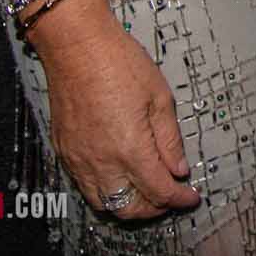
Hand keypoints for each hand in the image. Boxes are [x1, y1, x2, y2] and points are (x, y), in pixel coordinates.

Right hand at [35, 18, 202, 221]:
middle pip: (129, 208)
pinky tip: (120, 174)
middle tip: (170, 196)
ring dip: (128, 204)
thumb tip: (179, 168)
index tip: (191, 197)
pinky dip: (105, 190)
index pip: (159, 190)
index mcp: (130, 149)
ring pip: (104, 203)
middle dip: (154, 209)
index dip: (179, 198)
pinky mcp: (64, 152)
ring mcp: (79, 159)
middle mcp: (101, 162)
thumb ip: (169, 140)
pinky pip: (84, 186)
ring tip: (147, 190)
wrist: (77, 46)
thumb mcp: (160, 97)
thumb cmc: (118, 62)